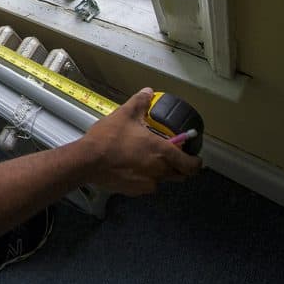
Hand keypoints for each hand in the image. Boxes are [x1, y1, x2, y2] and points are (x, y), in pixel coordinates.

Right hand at [82, 87, 201, 195]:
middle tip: (172, 156)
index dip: (196, 162)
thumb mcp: (124, 114)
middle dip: (179, 167)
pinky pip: (146, 186)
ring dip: (161, 172)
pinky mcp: (134, 191)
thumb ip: (139, 102)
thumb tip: (148, 91)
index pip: (191, 165)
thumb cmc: (109, 137)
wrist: (87, 161)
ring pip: (162, 181)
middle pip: (179, 175)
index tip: (194, 157)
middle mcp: (159, 171)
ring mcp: (147, 184)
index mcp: (162, 152)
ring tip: (148, 161)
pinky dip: (144, 178)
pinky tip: (132, 169)